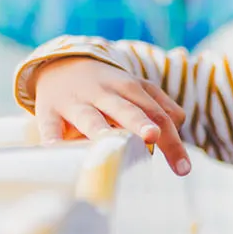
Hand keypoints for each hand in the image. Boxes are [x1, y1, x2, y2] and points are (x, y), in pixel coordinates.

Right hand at [32, 56, 190, 174]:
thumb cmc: (107, 87)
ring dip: (100, 130)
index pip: (157, 115)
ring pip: (89, 117)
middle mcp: (104, 94)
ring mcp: (76, 102)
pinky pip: (50, 126)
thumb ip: (161, 107)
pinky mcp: (49, 111)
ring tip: (109, 146)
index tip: (184, 169)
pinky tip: (56, 150)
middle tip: (152, 136)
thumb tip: (179, 124)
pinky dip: (52, 138)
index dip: (172, 141)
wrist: (58, 64)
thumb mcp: (135, 88)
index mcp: (130, 89)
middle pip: (126, 110)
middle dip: (139, 123)